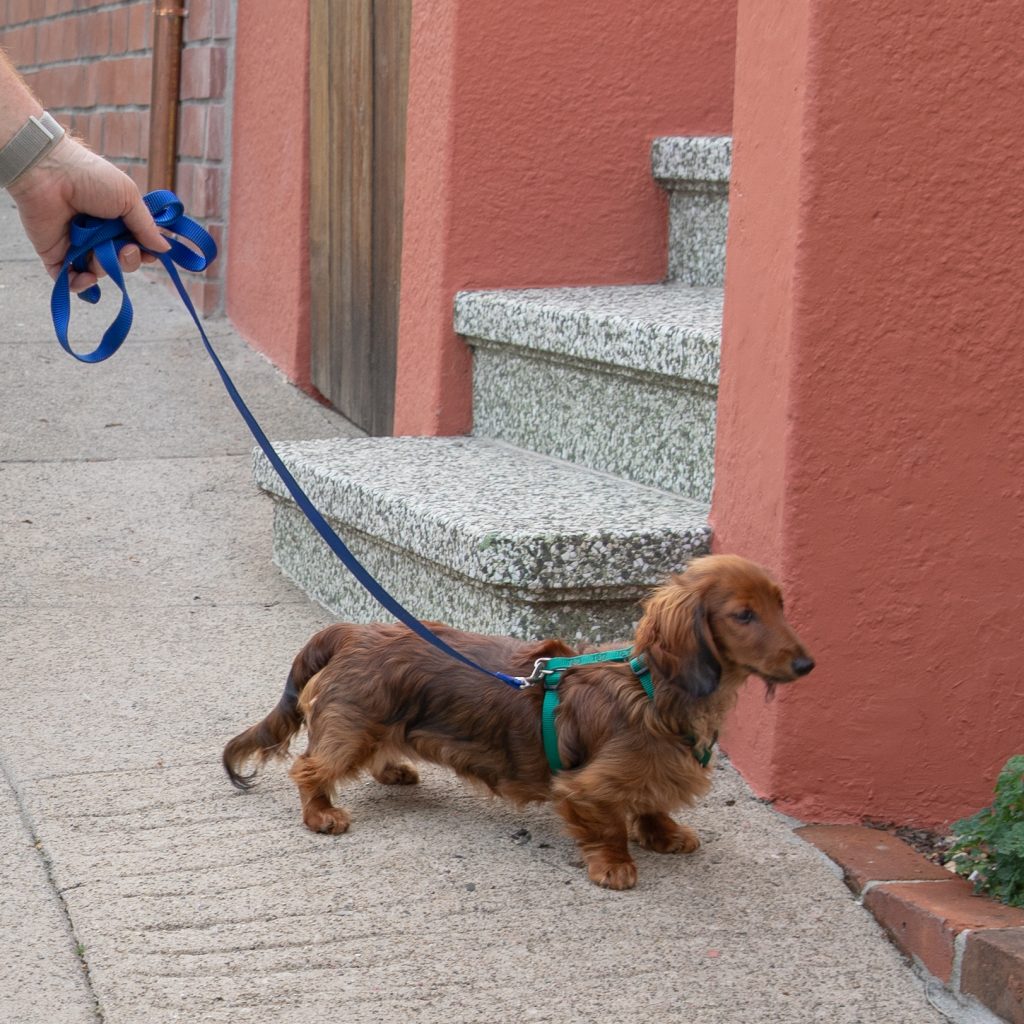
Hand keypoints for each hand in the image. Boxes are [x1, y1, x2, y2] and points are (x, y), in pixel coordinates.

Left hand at [8, 135, 170, 291]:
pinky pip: (71, 281)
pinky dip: (80, 284)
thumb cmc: (89, 177)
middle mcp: (99, 235)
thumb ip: (146, 227)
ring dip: (104, 266)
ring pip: (100, 272)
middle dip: (127, 261)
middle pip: (122, 263)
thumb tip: (165, 249)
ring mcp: (77, 246)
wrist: (47, 172)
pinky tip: (87, 277)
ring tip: (97, 251)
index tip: (148, 253)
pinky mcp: (56, 255)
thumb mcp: (128, 197)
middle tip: (124, 249)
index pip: (138, 247)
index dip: (145, 254)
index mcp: (117, 221)